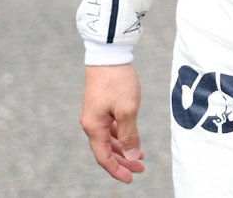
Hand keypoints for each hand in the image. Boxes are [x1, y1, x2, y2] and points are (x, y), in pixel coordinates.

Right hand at [82, 64, 146, 182]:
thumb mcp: (128, 109)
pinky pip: (110, 128)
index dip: (117, 170)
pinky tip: (132, 137)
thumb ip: (130, 135)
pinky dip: (121, 136)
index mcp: (94, 127)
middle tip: (141, 168)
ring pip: (109, 140)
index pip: (104, 157)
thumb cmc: (117, 81)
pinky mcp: (101, 106)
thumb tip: (133, 156)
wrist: (108, 54)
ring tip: (140, 155)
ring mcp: (95, 114)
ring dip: (123, 149)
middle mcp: (91, 123)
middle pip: (106, 150)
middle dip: (123, 161)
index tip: (131, 178)